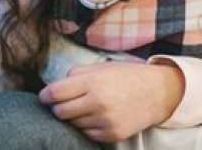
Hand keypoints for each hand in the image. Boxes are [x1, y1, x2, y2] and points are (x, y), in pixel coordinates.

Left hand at [38, 61, 184, 142]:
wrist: (156, 93)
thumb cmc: (125, 76)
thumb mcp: (101, 66)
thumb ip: (76, 74)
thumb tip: (55, 86)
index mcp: (92, 82)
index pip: (55, 93)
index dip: (45, 96)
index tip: (45, 97)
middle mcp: (97, 102)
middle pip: (60, 112)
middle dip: (58, 107)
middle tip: (64, 103)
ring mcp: (105, 121)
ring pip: (72, 124)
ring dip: (74, 117)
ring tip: (85, 107)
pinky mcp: (111, 135)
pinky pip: (87, 134)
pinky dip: (87, 126)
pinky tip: (96, 116)